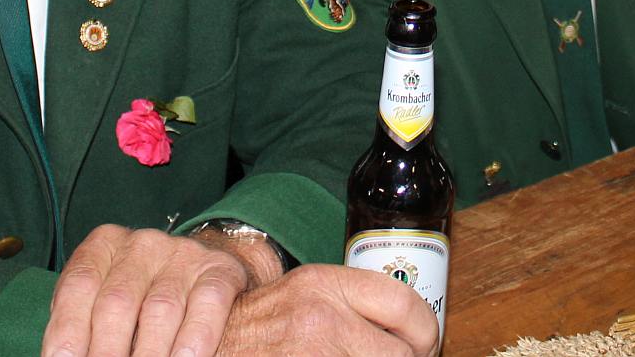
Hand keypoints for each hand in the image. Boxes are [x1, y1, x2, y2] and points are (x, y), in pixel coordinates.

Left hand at [43, 224, 273, 356]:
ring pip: (160, 309)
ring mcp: (183, 255)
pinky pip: (206, 305)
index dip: (68, 330)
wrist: (204, 270)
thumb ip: (83, 326)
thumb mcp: (102, 301)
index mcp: (103, 246)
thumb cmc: (139, 298)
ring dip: (148, 354)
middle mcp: (142, 245)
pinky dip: (194, 340)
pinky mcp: (219, 271)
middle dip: (107, 351)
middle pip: (117, 302)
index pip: (79, 286)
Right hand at [218, 264, 436, 356]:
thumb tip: (409, 330)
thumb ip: (350, 302)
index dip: (425, 332)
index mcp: (324, 284)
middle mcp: (321, 317)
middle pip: (401, 352)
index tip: (421, 346)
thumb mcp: (304, 295)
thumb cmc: (256, 327)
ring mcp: (314, 354)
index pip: (405, 302)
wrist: (209, 347)